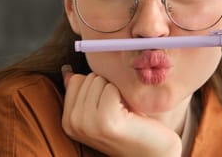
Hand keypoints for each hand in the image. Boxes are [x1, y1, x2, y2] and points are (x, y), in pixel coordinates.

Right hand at [61, 66, 181, 156]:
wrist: (153, 150)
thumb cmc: (131, 127)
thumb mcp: (101, 110)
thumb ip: (83, 93)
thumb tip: (68, 73)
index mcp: (68, 121)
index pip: (77, 80)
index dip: (98, 87)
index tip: (109, 106)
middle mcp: (73, 123)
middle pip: (88, 78)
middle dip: (107, 88)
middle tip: (118, 110)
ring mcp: (87, 123)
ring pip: (99, 80)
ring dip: (116, 91)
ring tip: (123, 112)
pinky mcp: (105, 120)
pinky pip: (111, 88)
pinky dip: (123, 95)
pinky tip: (129, 114)